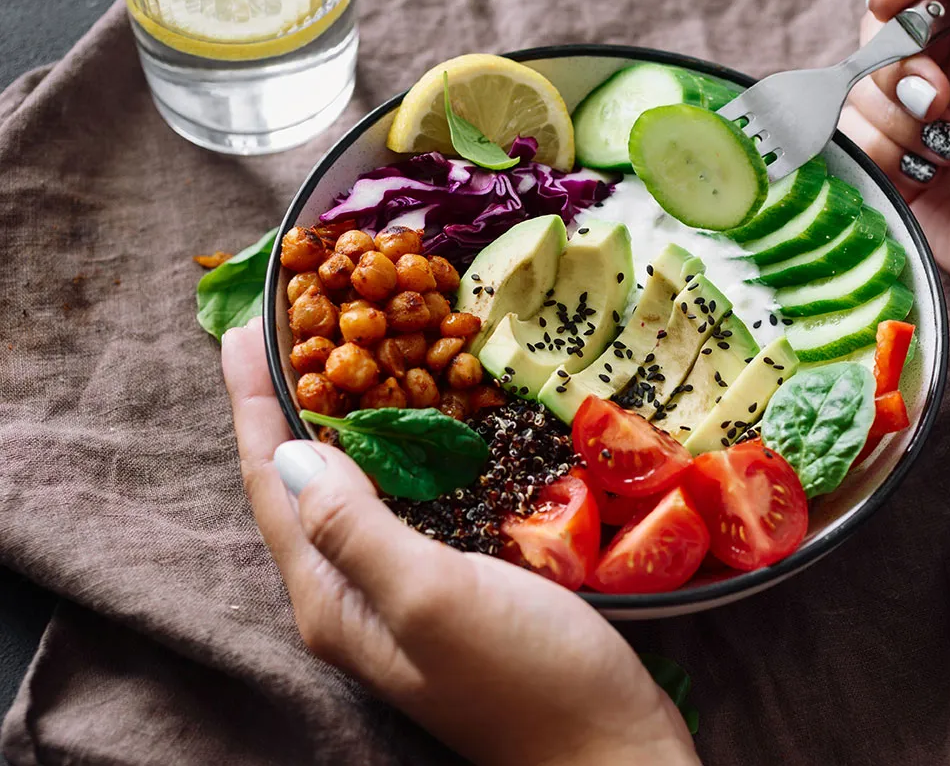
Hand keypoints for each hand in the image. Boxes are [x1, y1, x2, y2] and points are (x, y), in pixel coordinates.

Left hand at [222, 320, 698, 765]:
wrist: (610, 749)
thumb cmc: (528, 678)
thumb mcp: (434, 598)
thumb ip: (355, 529)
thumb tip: (291, 454)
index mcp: (331, 598)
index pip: (274, 482)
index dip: (254, 403)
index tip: (244, 323)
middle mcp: (352, 595)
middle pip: (300, 483)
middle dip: (286, 402)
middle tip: (291, 324)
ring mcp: (400, 592)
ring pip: (350, 490)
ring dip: (336, 420)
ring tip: (339, 356)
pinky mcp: (449, 584)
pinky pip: (402, 501)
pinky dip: (395, 450)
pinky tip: (415, 422)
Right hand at [842, 0, 949, 412]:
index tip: (892, 9)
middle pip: (876, 34)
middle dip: (896, 69)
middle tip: (943, 104)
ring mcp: (923, 122)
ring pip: (857, 94)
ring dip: (895, 125)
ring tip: (948, 155)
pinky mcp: (901, 171)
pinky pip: (855, 146)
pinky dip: (883, 161)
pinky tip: (928, 182)